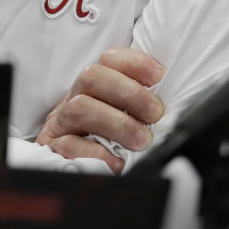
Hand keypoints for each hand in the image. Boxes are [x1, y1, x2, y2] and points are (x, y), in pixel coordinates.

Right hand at [35, 47, 165, 173]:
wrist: (71, 169)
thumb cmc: (107, 138)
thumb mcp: (124, 115)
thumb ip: (142, 106)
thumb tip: (174, 104)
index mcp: (95, 85)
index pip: (109, 59)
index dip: (135, 63)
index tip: (159, 77)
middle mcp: (75, 97)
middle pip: (91, 77)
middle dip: (129, 93)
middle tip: (155, 114)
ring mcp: (62, 122)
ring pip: (79, 108)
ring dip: (116, 123)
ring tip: (141, 140)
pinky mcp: (54, 148)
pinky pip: (68, 145)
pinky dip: (95, 152)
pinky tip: (116, 162)